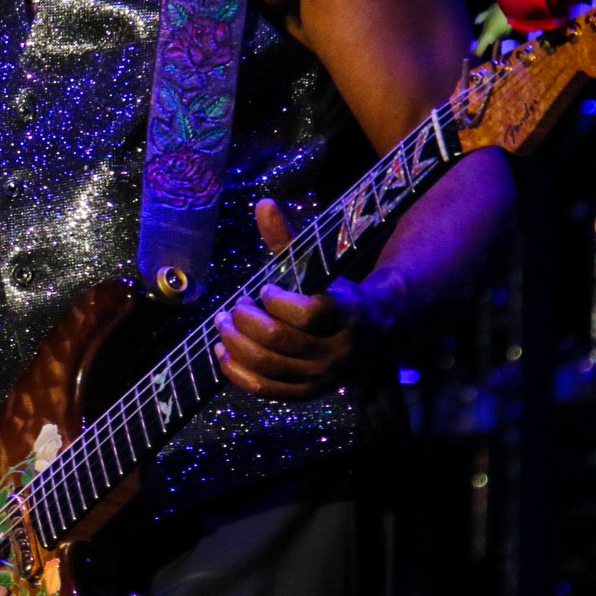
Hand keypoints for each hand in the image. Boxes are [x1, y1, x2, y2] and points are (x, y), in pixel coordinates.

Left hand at [212, 199, 389, 396]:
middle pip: (277, 339)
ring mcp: (322, 376)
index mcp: (347, 313)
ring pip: (267, 365)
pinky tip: (222, 352)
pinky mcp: (306, 392)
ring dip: (235, 342)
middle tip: (234, 307)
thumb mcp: (315, 265)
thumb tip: (262, 203)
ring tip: (223, 323)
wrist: (373, 331)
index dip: (276, 300)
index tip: (264, 289)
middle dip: (245, 319)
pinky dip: (236, 371)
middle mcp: (337, 350)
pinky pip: (264, 389)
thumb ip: (287, 239)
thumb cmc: (333, 291)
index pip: (307, 313)